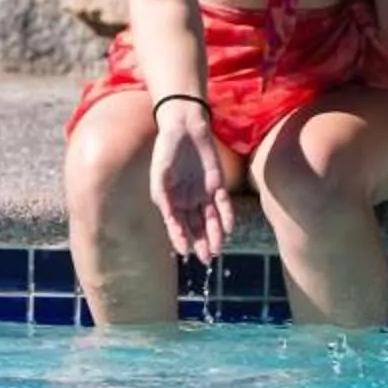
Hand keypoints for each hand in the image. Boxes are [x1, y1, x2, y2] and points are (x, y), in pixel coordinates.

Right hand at [148, 98, 236, 264]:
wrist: (184, 128)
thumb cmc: (167, 150)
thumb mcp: (160, 174)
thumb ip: (164, 196)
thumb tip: (168, 217)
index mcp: (170, 200)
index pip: (176, 225)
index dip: (180, 239)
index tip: (185, 252)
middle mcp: (187, 201)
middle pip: (195, 227)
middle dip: (201, 243)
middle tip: (206, 259)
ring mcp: (203, 193)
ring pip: (210, 219)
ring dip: (214, 234)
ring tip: (217, 249)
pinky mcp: (217, 184)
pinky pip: (223, 204)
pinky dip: (225, 216)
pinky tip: (227, 228)